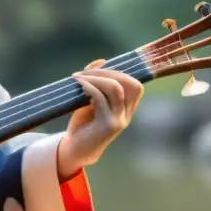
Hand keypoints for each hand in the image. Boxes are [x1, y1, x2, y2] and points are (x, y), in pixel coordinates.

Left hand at [59, 59, 143, 174]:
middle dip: (109, 72)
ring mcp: (120, 120)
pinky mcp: (108, 125)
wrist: (75, 149)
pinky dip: (89, 87)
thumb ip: (97, 82)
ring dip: (96, 78)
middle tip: (86, 71)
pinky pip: (100, 99)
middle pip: (130, 84)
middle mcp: (127, 115)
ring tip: (79, 77)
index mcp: (127, 109)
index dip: (120, 73)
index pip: (135, 86)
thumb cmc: (83, 124)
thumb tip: (101, 61)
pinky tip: (79, 84)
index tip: (98, 69)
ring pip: (115, 89)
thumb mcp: (90, 99)